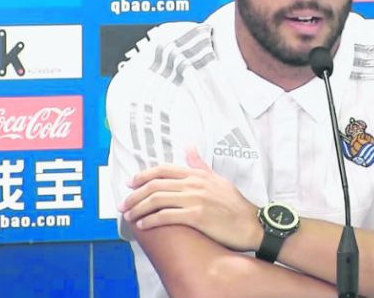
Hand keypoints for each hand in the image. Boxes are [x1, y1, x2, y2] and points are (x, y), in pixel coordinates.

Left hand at [119, 147, 263, 251]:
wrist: (251, 224)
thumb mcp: (218, 179)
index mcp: (197, 174)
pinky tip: (143, 225)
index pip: (163, 169)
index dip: (143, 175)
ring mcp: (195, 199)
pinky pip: (166, 216)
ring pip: (157, 200)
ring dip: (138, 208)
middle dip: (134, 194)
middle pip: (156, 185)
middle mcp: (194, 184)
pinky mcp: (196, 216)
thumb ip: (200, 165)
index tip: (129, 183)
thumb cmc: (234, 204)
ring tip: (129, 216)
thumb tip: (189, 148)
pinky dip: (151, 220)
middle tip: (122, 204)